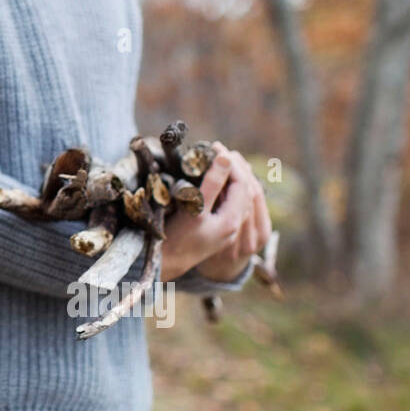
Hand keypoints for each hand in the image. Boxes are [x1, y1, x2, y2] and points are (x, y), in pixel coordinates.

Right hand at [160, 142, 267, 281]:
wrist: (165, 264)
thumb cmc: (176, 237)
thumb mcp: (194, 208)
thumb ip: (212, 184)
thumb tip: (224, 158)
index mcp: (232, 221)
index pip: (241, 184)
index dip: (231, 162)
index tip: (216, 146)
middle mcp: (234, 226)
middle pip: (244, 190)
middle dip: (235, 167)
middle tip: (219, 149)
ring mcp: (227, 230)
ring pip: (238, 197)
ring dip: (231, 177)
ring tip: (219, 159)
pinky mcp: (218, 231)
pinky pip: (230, 204)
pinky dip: (226, 188)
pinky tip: (216, 180)